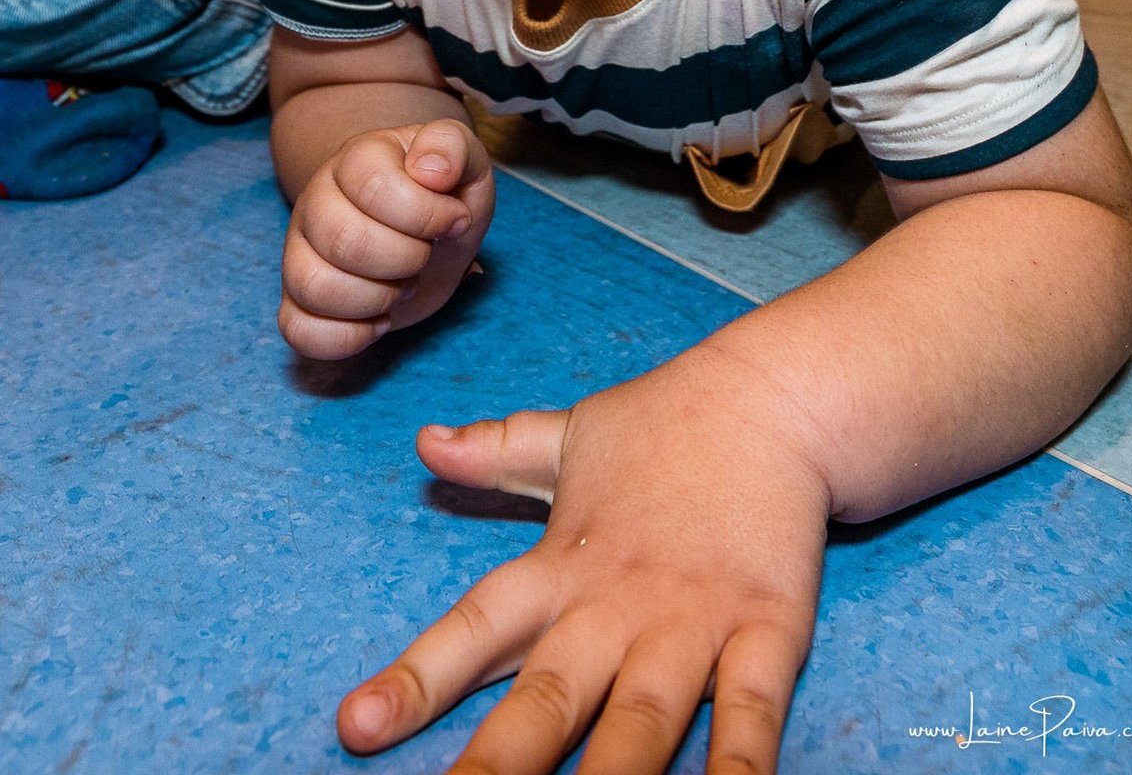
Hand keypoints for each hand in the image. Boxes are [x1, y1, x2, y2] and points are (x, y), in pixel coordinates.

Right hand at [279, 119, 493, 358]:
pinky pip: (298, 330)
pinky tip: (378, 322)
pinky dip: (347, 338)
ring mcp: (300, 251)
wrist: (426, 229)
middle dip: (406, 260)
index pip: (374, 187)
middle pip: (345, 242)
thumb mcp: (464, 160)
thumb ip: (452, 146)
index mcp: (356, 160)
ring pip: (315, 288)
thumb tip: (431, 171)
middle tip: (425, 255)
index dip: (426, 214)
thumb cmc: (443, 195)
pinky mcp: (297, 299)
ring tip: (402, 287)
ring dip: (377, 300)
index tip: (455, 219)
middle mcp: (318, 202)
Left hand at [336, 344, 830, 771]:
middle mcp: (617, 602)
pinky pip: (751, 711)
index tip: (356, 727)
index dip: (416, 679)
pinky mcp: (767, 628)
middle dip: (499, 765)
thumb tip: (424, 441)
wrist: (776, 394)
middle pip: (549, 699)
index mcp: (562, 564)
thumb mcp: (571, 435)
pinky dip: (738, 765)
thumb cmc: (666, 423)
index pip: (476, 627)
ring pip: (642, 723)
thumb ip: (498, 451)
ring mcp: (692, 619)